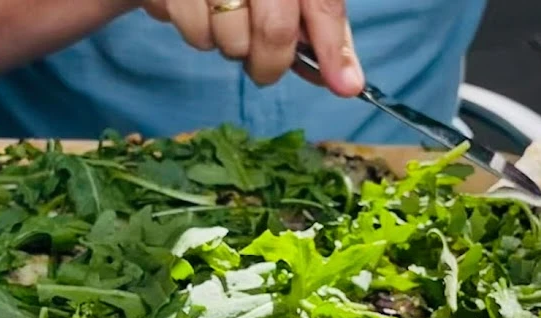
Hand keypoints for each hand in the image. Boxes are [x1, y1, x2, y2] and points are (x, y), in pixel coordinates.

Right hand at [140, 0, 363, 95]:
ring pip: (229, 40)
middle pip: (274, 31)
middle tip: (263, 63)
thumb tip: (346, 82)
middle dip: (270, 63)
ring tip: (225, 19)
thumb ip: (320, 27)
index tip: (345, 86)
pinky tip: (199, 8)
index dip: (333, 48)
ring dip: (229, 45)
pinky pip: (194, 33)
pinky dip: (198, 32)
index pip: (323, 3)